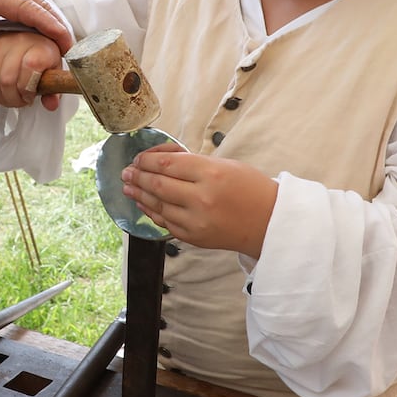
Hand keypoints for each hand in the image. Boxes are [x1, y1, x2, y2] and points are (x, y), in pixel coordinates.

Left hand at [0, 0, 72, 84]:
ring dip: (53, 24)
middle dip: (58, 26)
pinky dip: (44, 22)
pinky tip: (50, 39)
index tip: (64, 41)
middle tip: (71, 51)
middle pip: (39, 4)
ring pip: (39, 5)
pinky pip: (32, 8)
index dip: (48, 23)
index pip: (27, 7)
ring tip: (65, 48)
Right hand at [0, 31, 67, 111]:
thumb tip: (51, 104)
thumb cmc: (43, 56)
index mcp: (39, 45)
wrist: (30, 40)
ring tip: (13, 97)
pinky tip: (2, 91)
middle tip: (22, 100)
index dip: (28, 88)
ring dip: (3, 97)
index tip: (30, 96)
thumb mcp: (54, 72)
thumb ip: (54, 90)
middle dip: (15, 98)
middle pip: (7, 79)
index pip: (30, 66)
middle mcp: (18, 40)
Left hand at [120, 147, 277, 255]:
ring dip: (139, 195)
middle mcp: (201, 198)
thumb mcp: (226, 164)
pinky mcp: (194, 237)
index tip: (138, 158)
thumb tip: (161, 159)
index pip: (167, 164)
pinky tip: (143, 204)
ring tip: (127, 186)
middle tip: (126, 172)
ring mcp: (196, 221)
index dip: (147, 160)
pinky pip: (165, 223)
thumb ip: (193, 163)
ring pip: (157, 205)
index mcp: (211, 174)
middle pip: (158, 184)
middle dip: (137, 177)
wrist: (270, 223)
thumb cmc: (251, 189)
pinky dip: (152, 212)